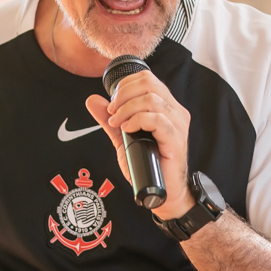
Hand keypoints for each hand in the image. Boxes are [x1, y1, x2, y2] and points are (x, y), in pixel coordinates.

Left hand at [86, 71, 194, 218]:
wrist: (161, 192)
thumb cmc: (148, 165)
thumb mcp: (124, 138)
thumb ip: (110, 119)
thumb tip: (93, 100)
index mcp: (166, 107)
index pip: (148, 79)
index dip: (125, 85)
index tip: (111, 102)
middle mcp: (175, 112)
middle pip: (149, 83)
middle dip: (124, 94)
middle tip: (111, 111)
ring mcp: (178, 125)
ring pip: (152, 99)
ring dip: (127, 109)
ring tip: (117, 122)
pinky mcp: (176, 139)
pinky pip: (157, 119)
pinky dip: (137, 120)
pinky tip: (128, 130)